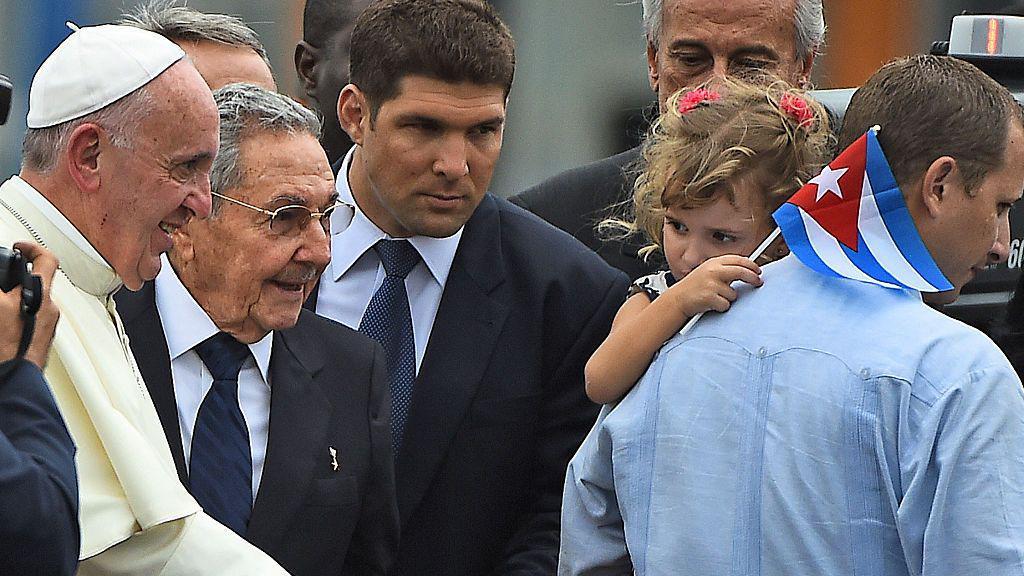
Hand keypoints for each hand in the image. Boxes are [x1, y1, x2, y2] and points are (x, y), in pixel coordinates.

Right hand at [0, 242, 59, 367]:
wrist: (13, 384)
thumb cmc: (5, 350)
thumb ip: (2, 287)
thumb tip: (4, 286)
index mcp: (40, 296)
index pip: (46, 259)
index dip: (32, 248)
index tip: (18, 247)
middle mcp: (48, 310)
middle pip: (33, 283)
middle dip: (12, 281)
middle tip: (2, 280)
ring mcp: (45, 327)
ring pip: (28, 303)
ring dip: (11, 301)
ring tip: (1, 307)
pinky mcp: (38, 342)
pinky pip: (28, 320)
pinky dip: (14, 317)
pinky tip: (3, 324)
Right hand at [669, 255, 761, 316]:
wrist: (678, 299)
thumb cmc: (695, 287)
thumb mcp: (708, 271)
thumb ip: (725, 270)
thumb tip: (747, 271)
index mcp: (713, 262)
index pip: (738, 260)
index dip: (751, 265)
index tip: (758, 271)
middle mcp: (712, 271)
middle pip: (740, 271)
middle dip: (752, 277)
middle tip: (758, 282)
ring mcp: (710, 284)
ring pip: (734, 293)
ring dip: (729, 298)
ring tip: (716, 297)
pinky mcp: (709, 297)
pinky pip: (726, 305)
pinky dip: (722, 307)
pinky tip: (711, 304)